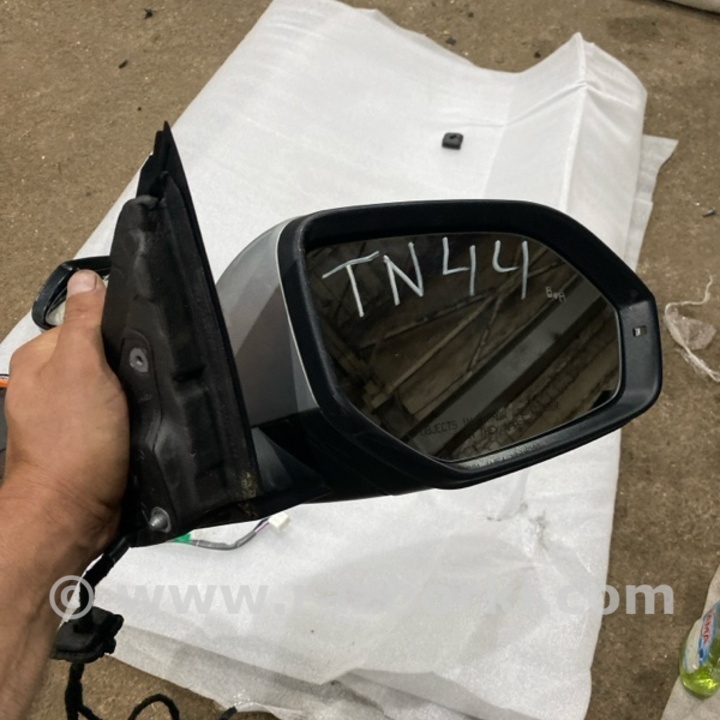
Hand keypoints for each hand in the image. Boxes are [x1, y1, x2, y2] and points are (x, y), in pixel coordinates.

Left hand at [3, 270, 128, 559]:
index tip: (134, 347)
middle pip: (102, 352)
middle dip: (126, 363)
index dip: (116, 328)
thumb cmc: (71, 443)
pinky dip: (129, 413)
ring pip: (113, 383)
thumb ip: (85, 322)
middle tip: (137, 382)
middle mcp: (50, 381)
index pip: (86, 319)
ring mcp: (68, 410)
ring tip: (136, 404)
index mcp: (40, 357)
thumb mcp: (81, 369)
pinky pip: (116, 411)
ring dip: (130, 390)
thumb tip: (88, 278)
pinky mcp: (88, 434)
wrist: (73, 510)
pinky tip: (134, 421)